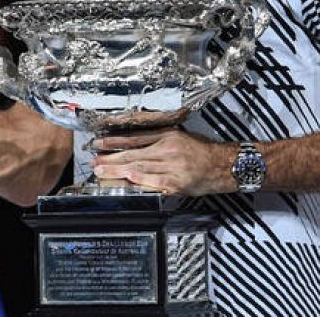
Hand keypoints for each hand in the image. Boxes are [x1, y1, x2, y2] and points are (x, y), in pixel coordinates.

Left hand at [89, 128, 235, 195]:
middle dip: (110, 158)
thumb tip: (133, 142)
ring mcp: (172, 167)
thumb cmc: (203, 151)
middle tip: (94, 161)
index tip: (98, 143)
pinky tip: (126, 180)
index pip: (134, 138)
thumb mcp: (180, 136)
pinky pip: (154, 182)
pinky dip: (138, 181)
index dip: (114, 141)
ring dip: (118, 170)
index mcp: (167, 136)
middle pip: (133, 153)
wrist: (225, 165)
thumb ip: (157, 138)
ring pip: (140, 167)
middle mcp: (168, 149)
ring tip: (102, 171)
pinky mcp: (177, 182)